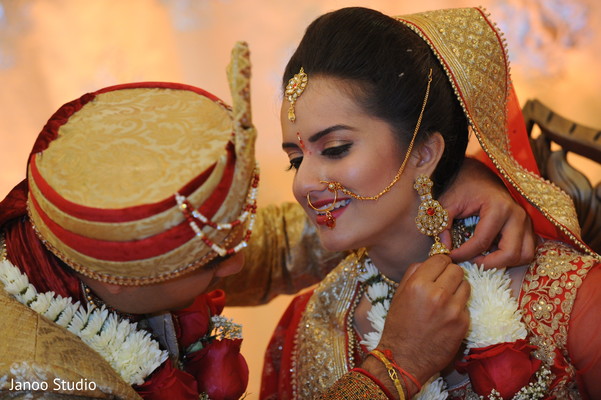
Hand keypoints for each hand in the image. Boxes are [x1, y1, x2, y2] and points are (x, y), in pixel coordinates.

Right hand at [368, 255, 469, 392]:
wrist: (404, 358)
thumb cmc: (399, 326)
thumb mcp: (399, 294)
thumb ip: (413, 273)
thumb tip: (429, 261)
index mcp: (418, 284)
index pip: (441, 259)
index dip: (440, 262)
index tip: (439, 268)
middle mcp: (437, 294)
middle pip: (457, 270)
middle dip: (450, 274)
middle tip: (443, 283)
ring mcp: (453, 310)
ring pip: (466, 285)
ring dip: (457, 289)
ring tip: (446, 299)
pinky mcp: (463, 324)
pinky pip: (466, 306)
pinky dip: (459, 308)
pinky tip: (446, 317)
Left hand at [440, 158, 535, 268]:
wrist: (476, 171)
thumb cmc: (462, 185)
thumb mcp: (447, 203)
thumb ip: (442, 225)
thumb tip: (444, 248)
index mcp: (498, 207)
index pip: (482, 242)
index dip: (464, 254)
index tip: (450, 256)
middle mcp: (517, 214)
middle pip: (510, 254)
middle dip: (489, 263)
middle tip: (470, 261)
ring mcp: (526, 220)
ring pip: (524, 254)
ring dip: (505, 261)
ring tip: (483, 256)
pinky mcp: (527, 225)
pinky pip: (526, 248)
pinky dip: (512, 255)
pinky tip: (492, 251)